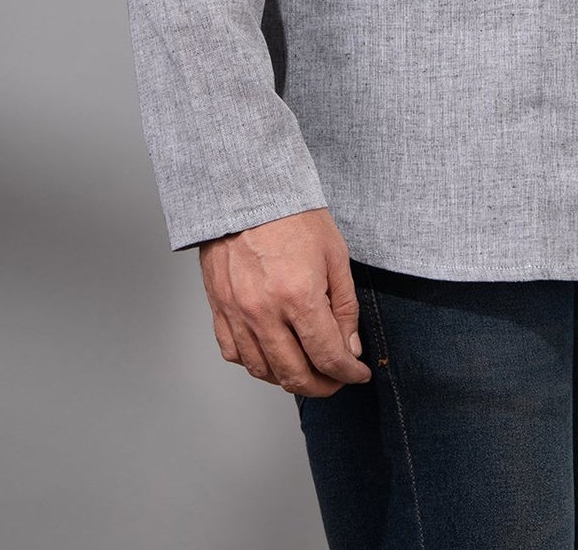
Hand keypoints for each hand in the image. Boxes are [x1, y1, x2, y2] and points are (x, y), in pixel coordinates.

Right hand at [199, 206, 373, 395]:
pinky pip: (235, 354)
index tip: (358, 374)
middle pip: (295, 375)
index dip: (348, 373)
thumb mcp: (335, 254)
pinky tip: (272, 356)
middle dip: (323, 386)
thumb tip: (348, 347)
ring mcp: (238, 313)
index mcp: (299, 296)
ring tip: (308, 370)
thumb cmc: (292, 214)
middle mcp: (264, 312)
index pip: (328, 356)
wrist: (247, 190)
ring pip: (264, 371)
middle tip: (336, 379)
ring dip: (289, 380)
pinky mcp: (219, 309)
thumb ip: (345, 306)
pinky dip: (256, 364)